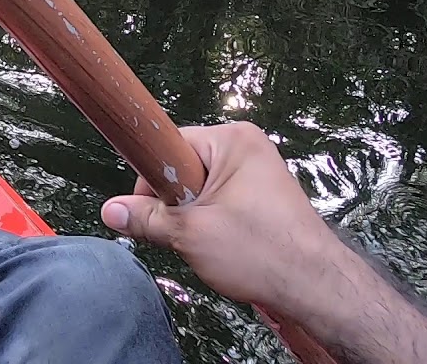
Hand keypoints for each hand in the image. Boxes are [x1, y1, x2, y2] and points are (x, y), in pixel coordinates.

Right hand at [101, 122, 341, 310]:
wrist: (317, 288)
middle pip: (183, 167)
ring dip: (193, 217)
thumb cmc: (262, 251)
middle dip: (174, 203)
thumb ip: (144, 218)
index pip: (169, 145)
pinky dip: (211, 222)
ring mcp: (258, 170)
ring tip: (208, 242)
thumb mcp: (189, 233)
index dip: (152, 180)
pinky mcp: (263, 195)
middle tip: (184, 232)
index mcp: (232, 139)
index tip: (151, 210)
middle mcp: (247, 146)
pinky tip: (222, 245)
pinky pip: (219, 200)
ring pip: (199, 189)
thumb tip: (109, 210)